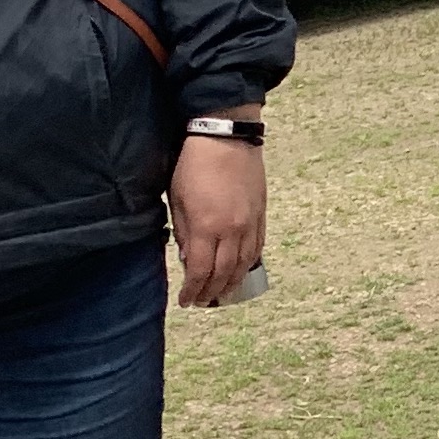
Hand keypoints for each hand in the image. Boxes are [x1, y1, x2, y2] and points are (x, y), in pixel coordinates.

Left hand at [167, 135, 265, 305]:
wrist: (227, 137)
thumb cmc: (194, 164)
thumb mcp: (177, 198)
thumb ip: (182, 230)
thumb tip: (187, 255)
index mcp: (206, 226)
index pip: (200, 270)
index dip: (192, 290)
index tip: (185, 300)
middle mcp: (232, 230)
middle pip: (224, 272)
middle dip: (211, 291)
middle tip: (202, 301)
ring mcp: (250, 223)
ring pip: (244, 263)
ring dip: (232, 282)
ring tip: (222, 293)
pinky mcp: (260, 214)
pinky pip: (257, 247)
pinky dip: (248, 264)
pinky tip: (241, 270)